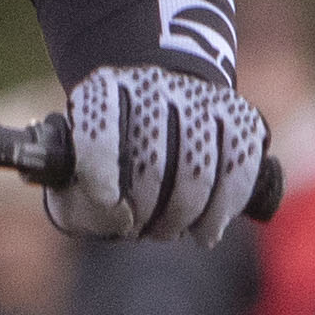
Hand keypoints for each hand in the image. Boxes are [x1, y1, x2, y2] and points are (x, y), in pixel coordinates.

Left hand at [48, 65, 266, 247]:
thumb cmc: (107, 165)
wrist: (156, 121)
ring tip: (168, 229)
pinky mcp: (240, 115)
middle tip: (140, 229)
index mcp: (100, 92)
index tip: (108, 203)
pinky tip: (205, 229)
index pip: (99, 135)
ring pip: (198, 169)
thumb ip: (78, 204)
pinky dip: (223, 208)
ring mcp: (199, 97)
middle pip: (152, 161)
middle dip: (146, 210)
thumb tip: (117, 215)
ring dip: (182, 215)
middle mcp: (152, 84)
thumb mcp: (74, 180)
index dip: (100, 176)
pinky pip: (239, 167)